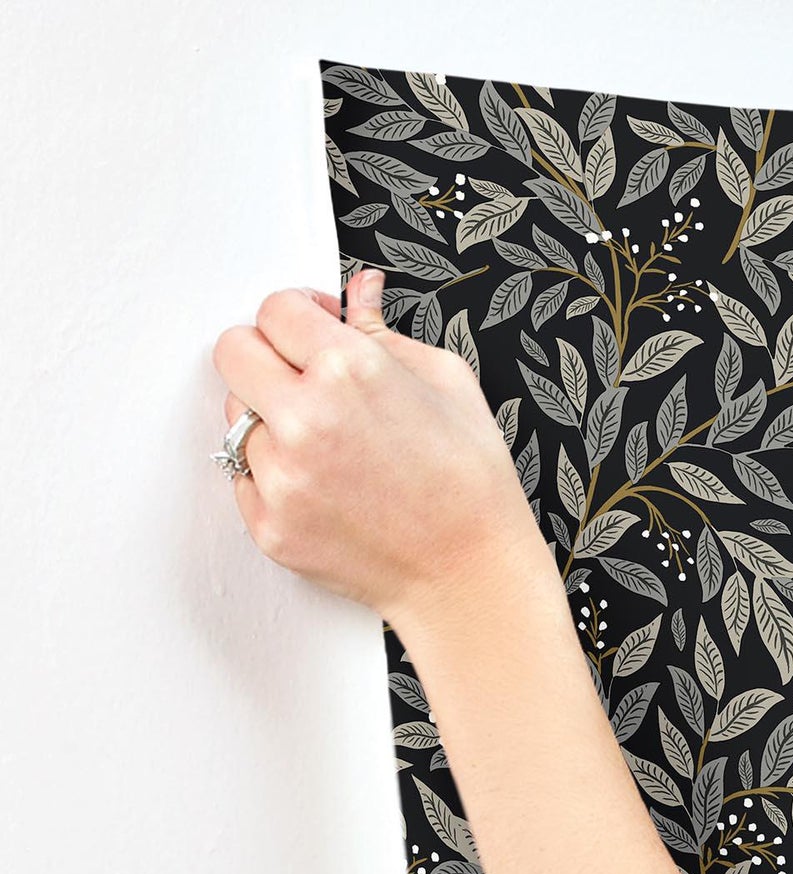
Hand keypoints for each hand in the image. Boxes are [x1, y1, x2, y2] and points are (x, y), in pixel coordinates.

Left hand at [210, 269, 547, 630]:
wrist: (471, 575)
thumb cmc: (471, 482)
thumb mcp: (447, 383)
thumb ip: (385, 332)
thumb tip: (359, 290)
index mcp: (349, 370)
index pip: (274, 310)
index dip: (298, 314)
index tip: (315, 330)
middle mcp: (304, 419)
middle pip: (233, 352)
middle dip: (267, 355)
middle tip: (305, 378)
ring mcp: (281, 478)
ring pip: (237, 419)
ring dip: (271, 421)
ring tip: (329, 446)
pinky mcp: (270, 526)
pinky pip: (245, 479)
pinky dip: (276, 476)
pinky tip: (327, 487)